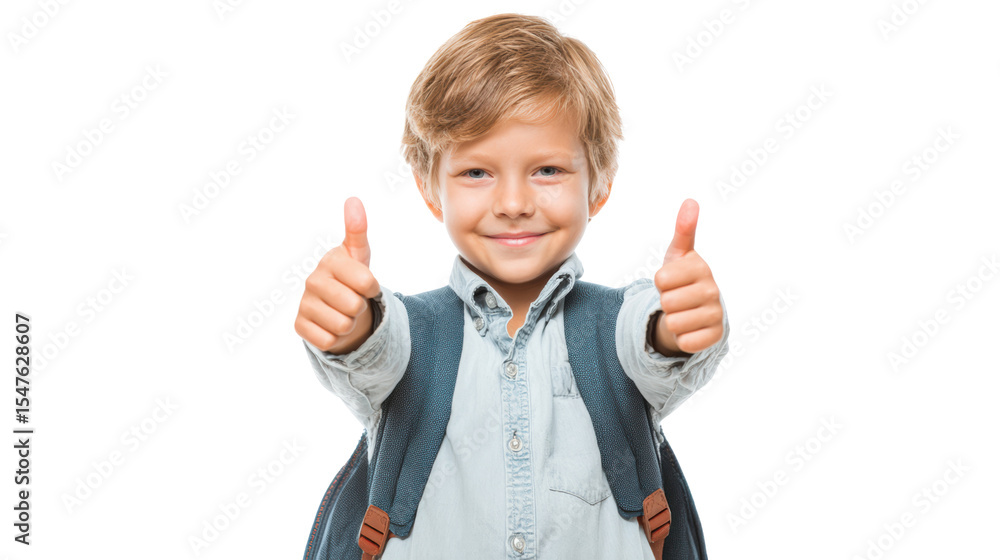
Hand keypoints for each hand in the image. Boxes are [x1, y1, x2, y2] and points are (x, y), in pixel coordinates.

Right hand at [294, 197, 381, 352]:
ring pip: (343, 326)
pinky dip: (335, 338)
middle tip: (352, 300)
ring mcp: (303, 303)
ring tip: (342, 312)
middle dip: (360, 308)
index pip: (367, 282)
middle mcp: (312, 280)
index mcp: (330, 261)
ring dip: (349, 324)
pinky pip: (329, 341)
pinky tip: (329, 325)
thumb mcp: (359, 256)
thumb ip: (357, 230)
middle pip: (355, 306)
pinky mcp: (299, 326)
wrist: (337, 308)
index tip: (365, 284)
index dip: (373, 288)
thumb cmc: (351, 279)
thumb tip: (353, 199)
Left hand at [652, 199, 723, 355]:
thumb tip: (691, 201)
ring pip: (674, 323)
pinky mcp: (715, 336)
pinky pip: (686, 342)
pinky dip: (682, 338)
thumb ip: (683, 230)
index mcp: (700, 268)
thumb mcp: (678, 255)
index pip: (661, 279)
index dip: (659, 283)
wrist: (696, 309)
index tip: (671, 281)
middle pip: (666, 302)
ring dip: (672, 321)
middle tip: (676, 299)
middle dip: (665, 303)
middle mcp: (712, 290)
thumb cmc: (683, 278)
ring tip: (682, 312)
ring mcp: (716, 314)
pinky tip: (690, 328)